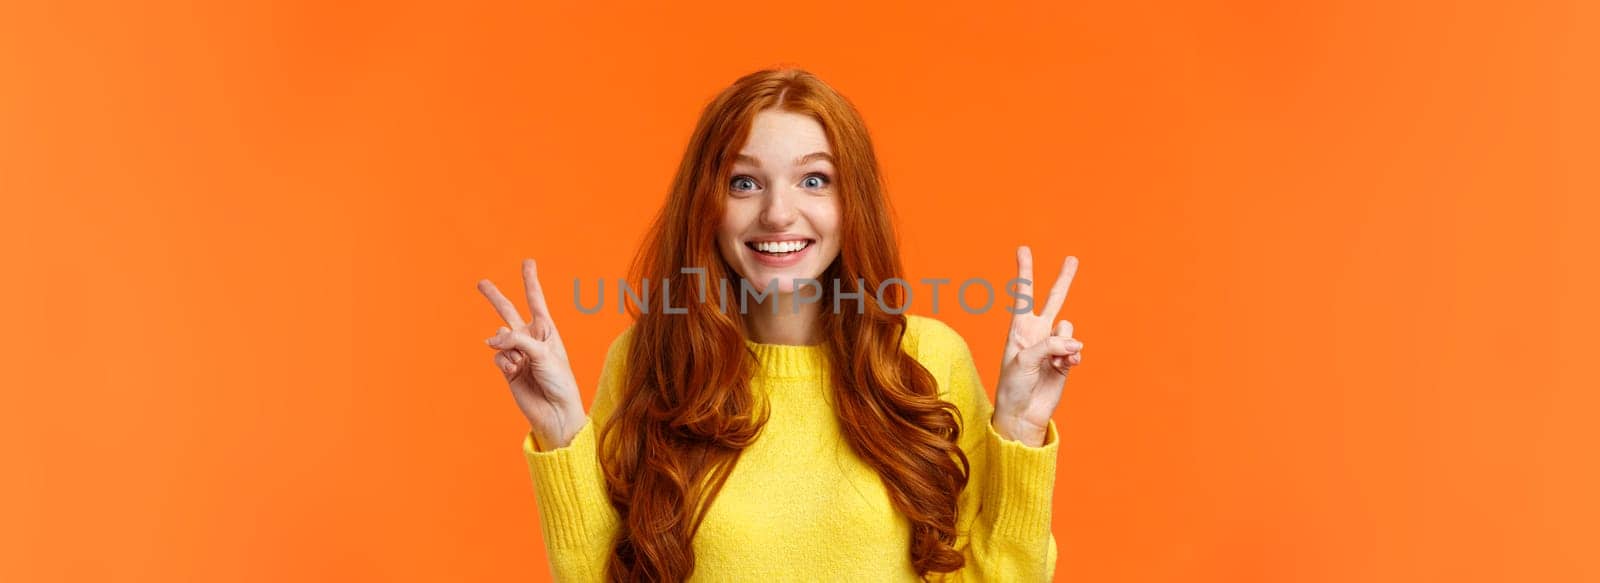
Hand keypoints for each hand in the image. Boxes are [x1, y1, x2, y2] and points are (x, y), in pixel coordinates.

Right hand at [477, 258, 586, 449]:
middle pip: (508, 312)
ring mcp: (517, 352)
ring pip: (500, 338)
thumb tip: (489, 340)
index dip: (530, 281)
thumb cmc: (559, 380)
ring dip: (508, 349)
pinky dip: (505, 363)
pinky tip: (515, 372)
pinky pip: (498, 356)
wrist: (554, 410)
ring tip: (521, 365)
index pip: (536, 300)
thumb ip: (517, 340)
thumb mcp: (543, 353)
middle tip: (481, 283)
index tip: (527, 262)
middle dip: (495, 297)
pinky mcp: (507, 367)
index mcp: (546, 329)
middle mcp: (530, 338)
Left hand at [993, 247, 1083, 446]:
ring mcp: (1053, 345)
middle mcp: (1037, 333)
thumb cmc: (1013, 385)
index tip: (1024, 248)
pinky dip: (1073, 356)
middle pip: (1053, 299)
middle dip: (1063, 280)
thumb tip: (1074, 341)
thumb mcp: (1024, 361)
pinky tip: (1066, 365)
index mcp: (1020, 328)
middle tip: (1072, 259)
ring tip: (1056, 360)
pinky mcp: (1066, 360)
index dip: (1025, 270)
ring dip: (1065, 343)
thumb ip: (1048, 345)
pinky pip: (1076, 348)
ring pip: (1068, 329)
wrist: (1023, 412)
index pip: (1024, 294)